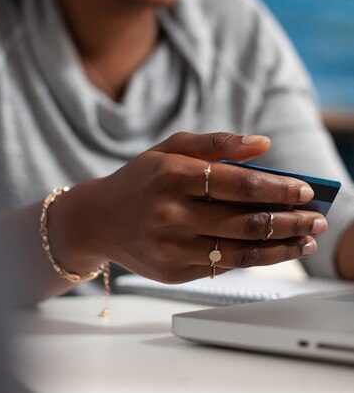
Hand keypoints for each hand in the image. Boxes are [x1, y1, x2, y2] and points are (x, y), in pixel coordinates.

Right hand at [64, 132, 327, 282]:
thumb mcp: (170, 149)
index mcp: (171, 175)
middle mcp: (170, 213)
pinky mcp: (173, 272)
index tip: (304, 190)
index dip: (276, 188)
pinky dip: (258, 260)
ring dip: (282, 246)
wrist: (98, 219)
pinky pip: (225, 268)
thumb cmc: (141, 179)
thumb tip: (263, 144)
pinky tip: (277, 251)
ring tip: (307, 239)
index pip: (237, 184)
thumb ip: (217, 143)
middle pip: (245, 221)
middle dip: (290, 220)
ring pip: (241, 251)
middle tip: (317, 218)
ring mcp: (171, 247)